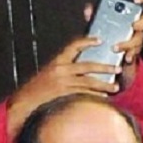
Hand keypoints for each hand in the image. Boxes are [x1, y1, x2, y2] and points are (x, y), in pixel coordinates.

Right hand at [7, 38, 121, 138]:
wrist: (25, 102)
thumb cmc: (37, 89)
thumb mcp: (48, 74)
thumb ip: (63, 70)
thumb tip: (80, 70)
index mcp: (57, 62)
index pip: (74, 46)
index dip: (87, 41)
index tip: (99, 40)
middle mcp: (61, 71)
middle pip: (88, 66)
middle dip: (105, 67)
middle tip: (117, 68)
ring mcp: (64, 84)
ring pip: (89, 82)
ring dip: (104, 85)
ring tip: (115, 87)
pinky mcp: (65, 96)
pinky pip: (84, 95)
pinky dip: (95, 96)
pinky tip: (104, 98)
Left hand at [84, 0, 142, 88]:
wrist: (106, 59)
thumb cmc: (104, 37)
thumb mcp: (98, 26)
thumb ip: (95, 18)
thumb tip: (89, 11)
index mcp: (128, 15)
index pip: (139, 1)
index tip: (136, 0)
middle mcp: (136, 25)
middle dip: (141, 22)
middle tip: (133, 26)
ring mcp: (137, 39)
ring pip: (139, 39)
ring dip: (129, 44)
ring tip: (116, 48)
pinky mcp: (135, 53)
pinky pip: (136, 54)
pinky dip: (130, 56)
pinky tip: (126, 59)